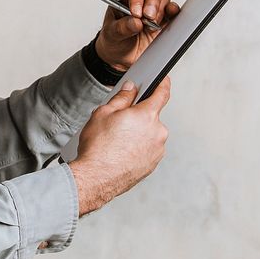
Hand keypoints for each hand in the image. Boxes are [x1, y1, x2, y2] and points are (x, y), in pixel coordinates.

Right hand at [68, 78, 169, 214]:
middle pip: (151, 115)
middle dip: (138, 115)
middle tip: (119, 120)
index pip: (162, 93)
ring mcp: (157, 150)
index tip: (162, 80)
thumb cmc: (98, 146)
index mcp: (147, 115)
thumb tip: (130, 89)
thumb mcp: (104, 113)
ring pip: (149, 133)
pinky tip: (120, 151)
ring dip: (138, 133)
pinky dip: (137, 147)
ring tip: (116, 140)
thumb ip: (121, 98)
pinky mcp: (153, 164)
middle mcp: (157, 132)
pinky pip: (147, 149)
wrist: (96, 178)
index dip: (162, 84)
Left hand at [95, 0, 179, 70]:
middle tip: (149, 17)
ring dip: (159, 11)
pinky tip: (167, 19)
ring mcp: (154, 6)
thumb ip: (122, 28)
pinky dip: (173, 13)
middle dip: (153, 0)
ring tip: (150, 27)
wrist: (122, 55)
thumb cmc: (114, 39)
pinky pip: (174, 9)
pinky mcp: (165, 17)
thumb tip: (135, 22)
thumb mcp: (112, 35)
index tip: (136, 13)